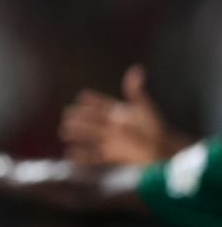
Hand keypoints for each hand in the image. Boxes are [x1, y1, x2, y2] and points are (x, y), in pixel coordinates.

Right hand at [59, 65, 174, 165]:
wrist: (162, 150)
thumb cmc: (155, 128)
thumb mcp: (145, 107)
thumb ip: (136, 91)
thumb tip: (137, 70)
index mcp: (117, 113)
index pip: (101, 105)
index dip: (92, 100)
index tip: (82, 96)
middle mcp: (110, 127)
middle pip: (90, 121)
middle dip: (78, 118)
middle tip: (67, 114)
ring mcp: (109, 141)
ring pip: (88, 137)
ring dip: (76, 134)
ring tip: (64, 132)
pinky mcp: (111, 156)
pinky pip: (93, 156)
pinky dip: (82, 156)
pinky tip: (70, 153)